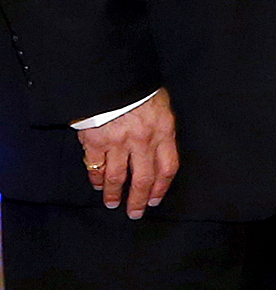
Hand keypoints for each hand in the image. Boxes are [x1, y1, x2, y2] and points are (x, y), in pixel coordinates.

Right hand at [77, 89, 178, 217]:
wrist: (112, 77)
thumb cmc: (140, 89)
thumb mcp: (161, 106)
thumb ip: (162, 130)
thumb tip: (160, 150)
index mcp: (163, 131)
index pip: (167, 167)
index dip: (161, 187)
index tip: (155, 199)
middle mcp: (142, 140)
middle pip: (142, 178)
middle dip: (138, 199)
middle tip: (134, 213)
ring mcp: (117, 143)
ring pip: (116, 177)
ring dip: (114, 193)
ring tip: (112, 203)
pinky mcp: (95, 142)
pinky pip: (95, 167)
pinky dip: (95, 179)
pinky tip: (97, 185)